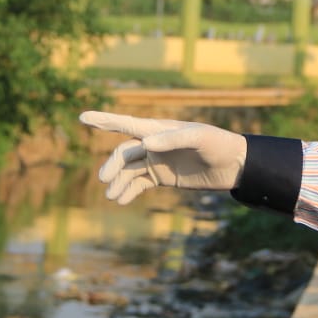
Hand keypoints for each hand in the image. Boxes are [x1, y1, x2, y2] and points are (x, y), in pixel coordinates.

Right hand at [79, 111, 246, 204]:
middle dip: (112, 165)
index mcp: (159, 128)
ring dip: (118, 181)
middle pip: (124, 152)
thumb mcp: (199, 138)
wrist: (234, 165)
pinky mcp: (163, 176)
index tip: (83, 116)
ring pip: (129, 170)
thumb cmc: (218, 144)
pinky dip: (128, 191)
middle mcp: (154, 143)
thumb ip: (173, 139)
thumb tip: (145, 143)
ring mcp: (157, 160)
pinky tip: (120, 201)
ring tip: (112, 196)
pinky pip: (139, 183)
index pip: (127, 124)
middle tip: (105, 180)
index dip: (104, 120)